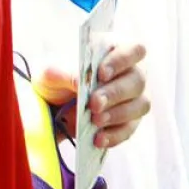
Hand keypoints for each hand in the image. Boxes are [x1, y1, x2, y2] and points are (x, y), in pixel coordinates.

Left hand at [33, 40, 150, 147]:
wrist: (49, 105)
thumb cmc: (54, 78)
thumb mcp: (51, 71)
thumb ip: (67, 72)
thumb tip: (81, 81)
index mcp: (115, 52)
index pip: (134, 50)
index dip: (122, 60)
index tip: (101, 73)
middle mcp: (130, 74)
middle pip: (138, 80)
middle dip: (116, 93)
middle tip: (94, 104)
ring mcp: (132, 99)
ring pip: (140, 105)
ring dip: (118, 114)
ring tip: (95, 121)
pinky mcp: (127, 122)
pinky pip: (128, 130)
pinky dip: (114, 135)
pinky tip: (98, 139)